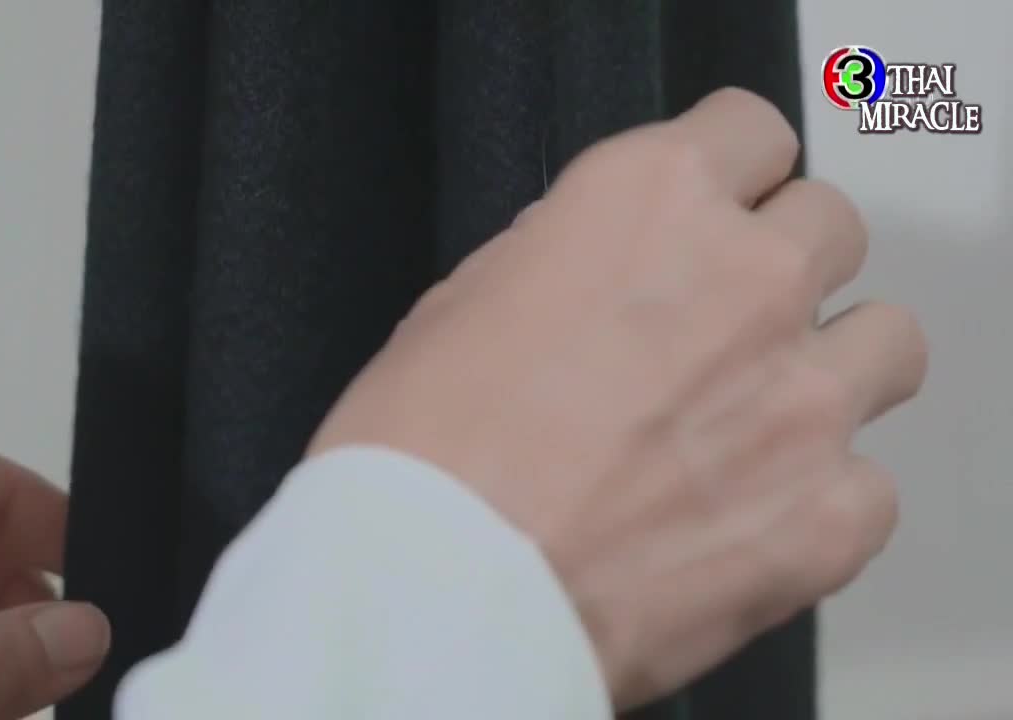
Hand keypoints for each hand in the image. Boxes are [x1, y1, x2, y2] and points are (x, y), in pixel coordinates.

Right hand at [311, 88, 926, 707]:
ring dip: (828, 367)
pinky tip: (743, 516)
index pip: (751, 132)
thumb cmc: (422, 454)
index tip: (717, 213)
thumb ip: (568, 258)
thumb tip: (608, 265)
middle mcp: (748, 278)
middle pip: (829, 227)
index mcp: (649, 200)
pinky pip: (869, 482)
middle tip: (720, 328)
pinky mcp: (829, 515)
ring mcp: (804, 397)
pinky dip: (818, 496)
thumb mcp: (466, 301)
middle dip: (779, 269)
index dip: (726, 178)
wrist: (437, 591)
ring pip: (886, 341)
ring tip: (755, 420)